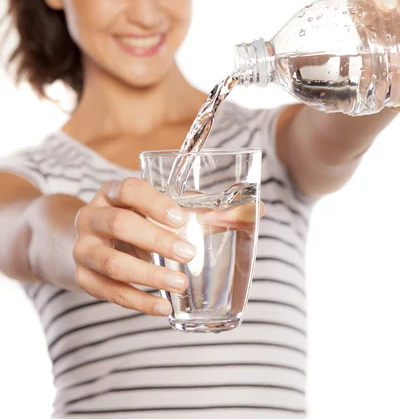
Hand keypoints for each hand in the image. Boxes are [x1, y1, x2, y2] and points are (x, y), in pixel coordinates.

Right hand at [72, 177, 194, 315]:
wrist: (92, 242)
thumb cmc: (134, 222)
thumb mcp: (154, 211)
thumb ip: (194, 212)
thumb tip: (243, 214)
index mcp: (111, 193)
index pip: (129, 189)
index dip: (154, 202)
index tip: (181, 218)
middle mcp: (91, 217)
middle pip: (119, 224)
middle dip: (156, 240)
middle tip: (189, 254)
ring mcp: (83, 248)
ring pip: (112, 262)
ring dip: (149, 276)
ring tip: (179, 284)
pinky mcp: (83, 277)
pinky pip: (109, 292)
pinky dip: (138, 302)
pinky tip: (163, 307)